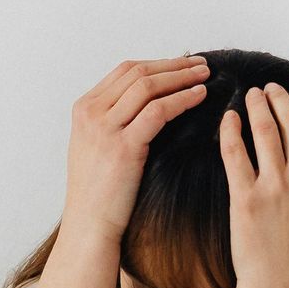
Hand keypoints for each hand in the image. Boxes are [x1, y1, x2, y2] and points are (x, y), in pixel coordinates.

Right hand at [63, 56, 208, 244]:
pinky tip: (199, 96)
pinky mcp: (123, 147)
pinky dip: (182, 99)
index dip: (159, 63)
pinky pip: (158, 111)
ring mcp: (105, 128)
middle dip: (174, 65)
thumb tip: (148, 100)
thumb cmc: (98, 191)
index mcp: (83, 108)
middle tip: (201, 64)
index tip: (183, 64)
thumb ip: (113, 118)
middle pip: (138, 73)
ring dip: (181, 77)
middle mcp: (91, 113)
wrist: (89, 224)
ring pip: (149, 87)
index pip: (125, 71)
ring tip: (205, 76)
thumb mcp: (95, 145)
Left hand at [219, 83, 288, 287]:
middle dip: (279, 97)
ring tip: (249, 96)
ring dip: (256, 104)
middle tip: (267, 89)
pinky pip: (235, 151)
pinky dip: (231, 128)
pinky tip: (229, 118)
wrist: (282, 283)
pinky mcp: (245, 197)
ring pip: (264, 128)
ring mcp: (276, 186)